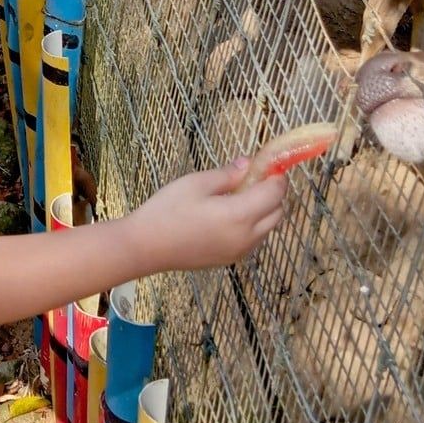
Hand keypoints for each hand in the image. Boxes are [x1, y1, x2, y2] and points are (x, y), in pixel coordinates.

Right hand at [125, 160, 285, 272]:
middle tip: (253, 176)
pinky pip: (254, 239)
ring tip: (238, 194)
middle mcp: (247, 237)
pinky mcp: (230, 259)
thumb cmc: (167, 210)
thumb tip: (249, 164)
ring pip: (268, 227)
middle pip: (278, 212)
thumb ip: (228, 174)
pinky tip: (229, 214)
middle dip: (273, 192)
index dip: (276, 176)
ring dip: (264, 209)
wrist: (145, 247)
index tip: (269, 163)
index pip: (275, 193)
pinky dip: (254, 224)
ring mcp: (240, 252)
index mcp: (240, 215)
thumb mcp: (196, 183)